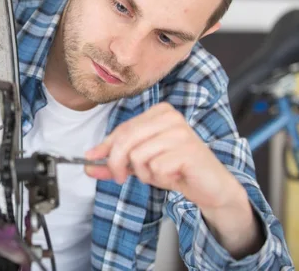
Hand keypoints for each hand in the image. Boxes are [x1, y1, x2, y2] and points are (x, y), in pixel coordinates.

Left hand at [84, 102, 244, 211]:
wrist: (210, 187)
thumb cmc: (176, 169)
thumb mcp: (141, 163)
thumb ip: (115, 161)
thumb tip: (88, 162)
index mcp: (159, 112)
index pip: (122, 129)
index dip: (104, 147)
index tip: (90, 159)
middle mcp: (170, 117)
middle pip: (125, 140)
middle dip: (116, 163)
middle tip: (120, 178)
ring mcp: (180, 132)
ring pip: (138, 156)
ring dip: (144, 174)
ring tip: (160, 174)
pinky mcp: (187, 151)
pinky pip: (155, 168)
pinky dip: (160, 179)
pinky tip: (174, 176)